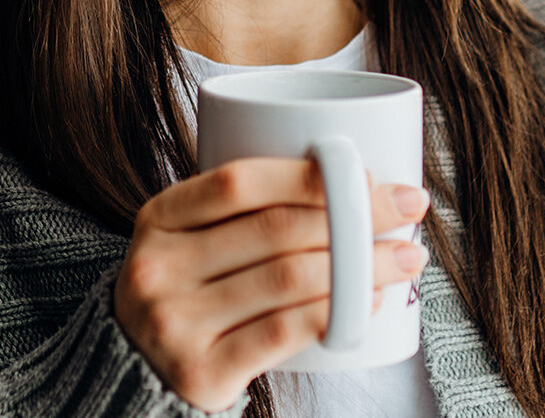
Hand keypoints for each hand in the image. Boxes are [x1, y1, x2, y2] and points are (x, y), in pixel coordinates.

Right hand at [113, 158, 430, 411]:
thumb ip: (239, 212)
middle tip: (408, 208)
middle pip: (275, 230)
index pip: (238, 183)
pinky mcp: (201, 370)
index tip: (367, 174)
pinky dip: (336, 313)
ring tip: (405, 258)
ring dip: (362, 266)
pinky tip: (371, 303)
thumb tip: (352, 182)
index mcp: (157, 219)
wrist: (136, 369)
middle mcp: (158, 267)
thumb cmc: (188, 293)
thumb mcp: (188, 241)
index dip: (308, 174)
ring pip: (288, 280)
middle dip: (355, 216)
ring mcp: (175, 321)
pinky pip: (284, 332)